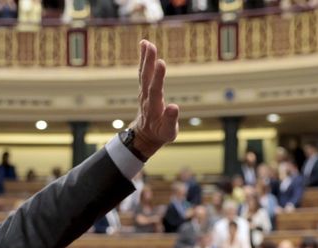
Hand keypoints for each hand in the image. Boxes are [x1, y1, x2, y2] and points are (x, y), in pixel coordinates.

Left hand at [130, 40, 178, 159]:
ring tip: (146, 43)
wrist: (145, 135)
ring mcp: (144, 92)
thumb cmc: (160, 133)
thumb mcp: (168, 132)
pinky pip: (143, 71)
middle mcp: (147, 97)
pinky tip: (145, 45)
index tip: (161, 62)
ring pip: (143, 73)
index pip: (155, 90)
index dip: (158, 77)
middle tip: (150, 46)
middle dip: (148, 62)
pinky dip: (143, 59)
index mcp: (154, 107)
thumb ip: (171, 120)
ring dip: (144, 58)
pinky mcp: (145, 87)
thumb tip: (175, 107)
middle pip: (146, 78)